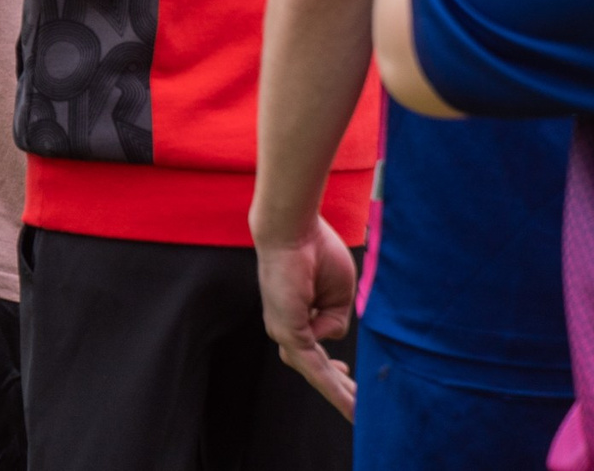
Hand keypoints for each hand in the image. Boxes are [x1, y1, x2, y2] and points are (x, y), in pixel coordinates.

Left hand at [256, 221, 359, 419]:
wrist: (295, 230)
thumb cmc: (316, 252)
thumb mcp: (339, 295)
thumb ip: (335, 322)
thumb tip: (330, 338)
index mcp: (296, 316)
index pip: (312, 352)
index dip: (331, 369)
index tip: (350, 376)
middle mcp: (285, 326)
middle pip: (313, 368)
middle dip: (337, 388)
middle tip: (358, 409)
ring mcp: (284, 330)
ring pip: (315, 372)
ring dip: (339, 394)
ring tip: (359, 413)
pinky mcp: (288, 331)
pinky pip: (314, 366)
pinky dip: (334, 386)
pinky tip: (351, 402)